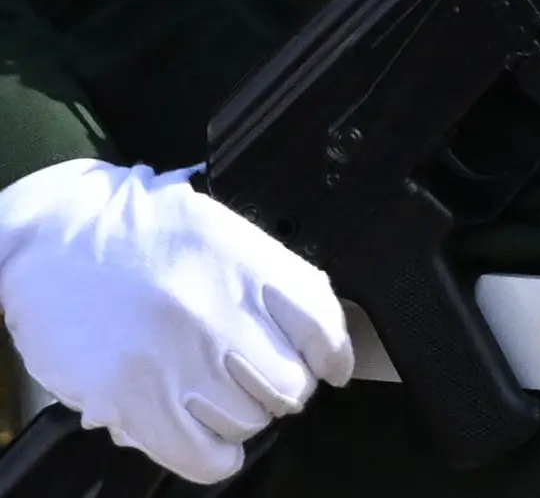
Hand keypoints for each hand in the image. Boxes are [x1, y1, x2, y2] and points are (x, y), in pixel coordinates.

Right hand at [0, 159, 349, 483]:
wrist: (57, 234)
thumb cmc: (139, 231)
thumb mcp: (220, 233)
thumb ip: (267, 279)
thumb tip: (309, 338)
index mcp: (249, 265)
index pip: (322, 325)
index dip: (335, 356)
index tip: (333, 369)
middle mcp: (219, 313)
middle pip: (290, 384)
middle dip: (282, 391)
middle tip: (260, 384)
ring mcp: (176, 359)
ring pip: (246, 421)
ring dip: (241, 419)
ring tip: (217, 401)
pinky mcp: (131, 399)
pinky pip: (199, 454)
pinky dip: (215, 457)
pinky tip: (210, 442)